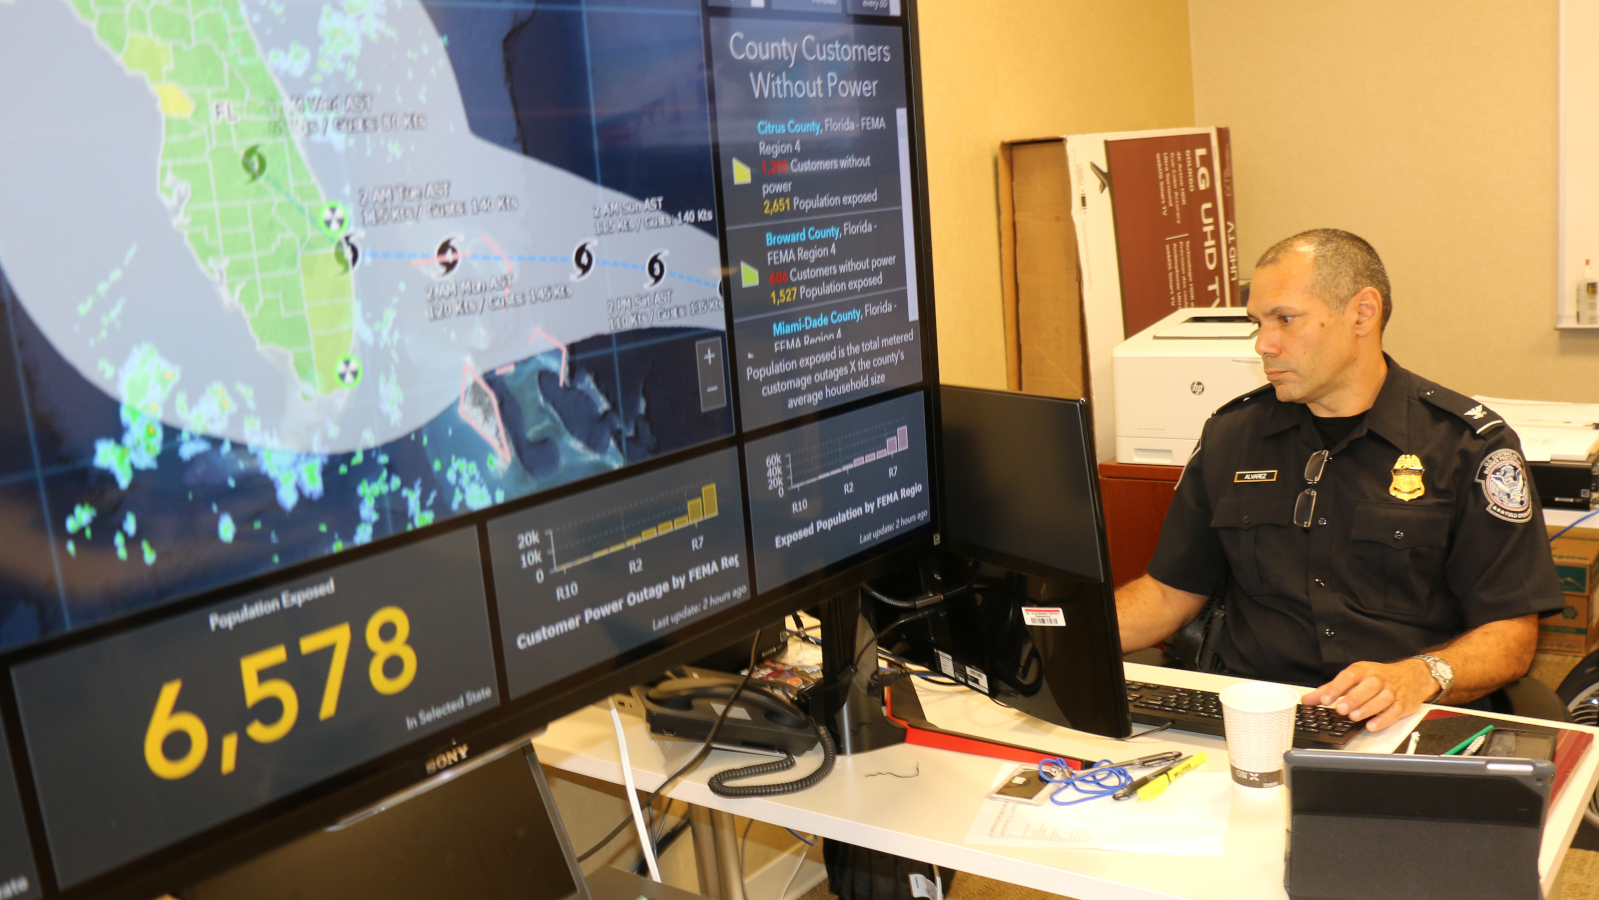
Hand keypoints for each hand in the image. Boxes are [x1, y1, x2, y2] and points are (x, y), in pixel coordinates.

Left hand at [1301, 659, 1436, 731]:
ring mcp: (1393, 691)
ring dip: (1367, 708)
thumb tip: (1307, 700)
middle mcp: (1379, 679)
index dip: (1337, 687)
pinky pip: (1395, 712)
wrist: (1411, 676)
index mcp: (1364, 670)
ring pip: (1383, 699)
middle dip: (1354, 698)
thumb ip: (1330, 689)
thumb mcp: (1353, 678)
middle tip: (1341, 709)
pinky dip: (1384, 719)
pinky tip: (1372, 725)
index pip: (1350, 676)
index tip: (1325, 699)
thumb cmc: (1378, 677)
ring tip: (1354, 717)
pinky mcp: (1403, 704)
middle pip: (1368, 686)